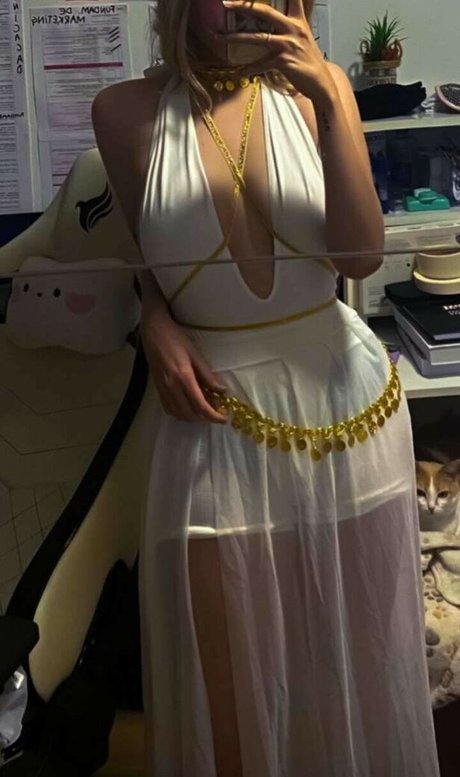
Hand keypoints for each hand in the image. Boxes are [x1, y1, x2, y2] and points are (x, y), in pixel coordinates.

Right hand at [142, 315, 227, 423]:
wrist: (153, 332)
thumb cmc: (176, 339)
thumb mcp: (195, 354)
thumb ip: (207, 375)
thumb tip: (221, 390)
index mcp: (183, 377)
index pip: (200, 405)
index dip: (213, 415)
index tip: (223, 419)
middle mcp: (171, 387)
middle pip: (189, 414)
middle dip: (204, 418)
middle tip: (215, 413)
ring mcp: (162, 389)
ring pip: (178, 414)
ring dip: (192, 417)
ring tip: (203, 411)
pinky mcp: (157, 388)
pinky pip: (168, 408)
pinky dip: (179, 413)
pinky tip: (187, 407)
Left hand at [220, 0, 336, 104]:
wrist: (321, 84)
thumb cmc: (309, 61)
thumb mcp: (302, 37)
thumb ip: (289, 26)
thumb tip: (272, 21)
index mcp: (298, 20)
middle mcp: (293, 28)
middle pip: (265, 12)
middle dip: (244, 6)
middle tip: (226, 3)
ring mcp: (287, 45)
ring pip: (257, 37)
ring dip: (235, 37)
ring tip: (219, 37)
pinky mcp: (283, 62)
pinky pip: (260, 64)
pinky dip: (248, 69)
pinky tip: (238, 72)